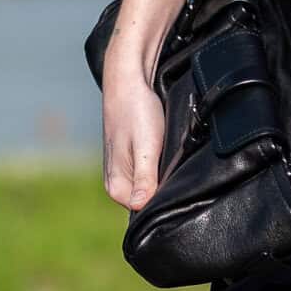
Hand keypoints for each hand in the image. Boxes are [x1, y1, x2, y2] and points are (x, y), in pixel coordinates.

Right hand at [102, 38, 166, 211]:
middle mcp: (116, 181)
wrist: (129, 80)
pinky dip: (161, 165)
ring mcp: (123, 170)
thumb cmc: (136, 112)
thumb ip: (143, 178)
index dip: (164, 199)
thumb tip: (139, 206)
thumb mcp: (146, 148)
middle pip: (147, 199)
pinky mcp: (132, 158)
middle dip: (164, 187)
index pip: (144, 210)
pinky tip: (167, 152)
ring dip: (163, 175)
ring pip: (150, 185)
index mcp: (115, 185)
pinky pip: (150, 172)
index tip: (175, 183)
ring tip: (169, 156)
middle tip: (173, 165)